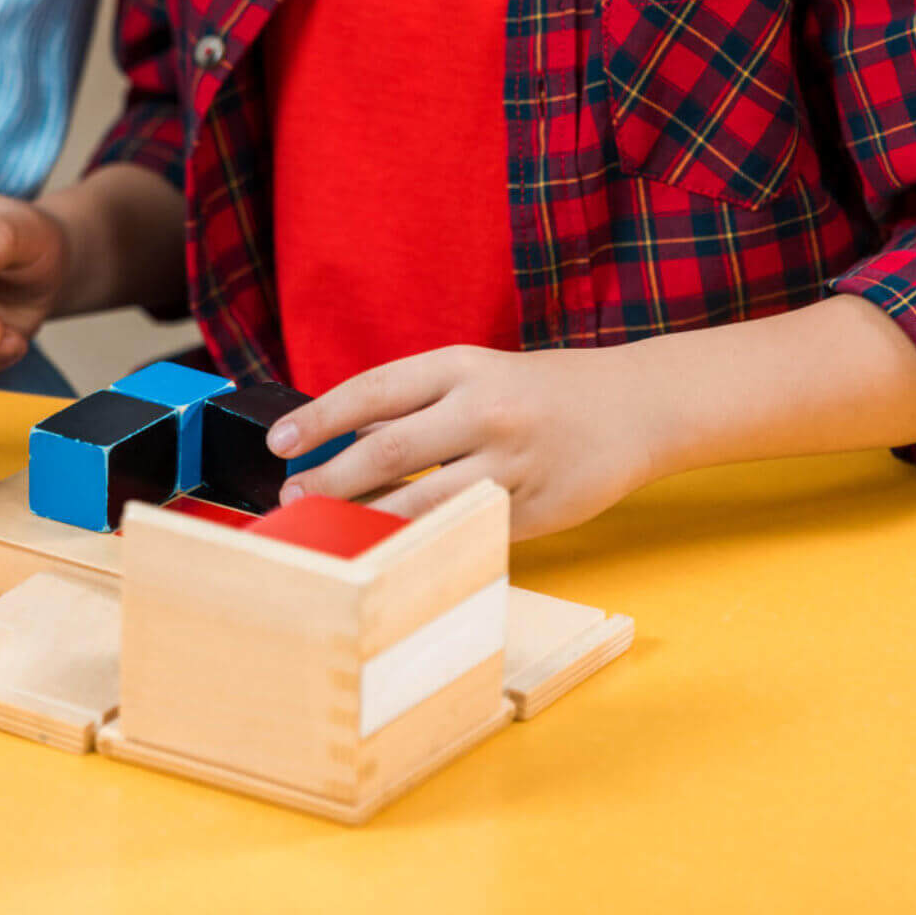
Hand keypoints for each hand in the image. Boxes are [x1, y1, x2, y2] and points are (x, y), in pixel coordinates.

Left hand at [264, 345, 661, 540]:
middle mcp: (484, 410)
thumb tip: (336, 436)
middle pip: (387, 449)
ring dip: (365, 519)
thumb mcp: (474, 374)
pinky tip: (387, 549)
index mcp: (462, 367)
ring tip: (325, 529)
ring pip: (423, 501)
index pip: (373, 390)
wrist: (636, 406)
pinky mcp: (533, 508)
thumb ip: (412, 404)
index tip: (280, 443)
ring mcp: (512, 462)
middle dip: (329, 479)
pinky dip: (420, 540)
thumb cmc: (537, 391)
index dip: (319, 418)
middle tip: (291, 500)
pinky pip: (463, 530)